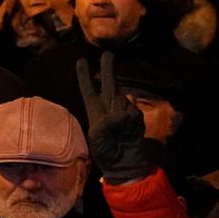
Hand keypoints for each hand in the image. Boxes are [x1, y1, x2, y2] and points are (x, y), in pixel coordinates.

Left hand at [77, 53, 152, 182]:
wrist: (125, 164)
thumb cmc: (105, 151)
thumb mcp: (98, 136)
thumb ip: (108, 120)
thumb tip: (122, 109)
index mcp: (94, 110)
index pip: (88, 89)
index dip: (84, 76)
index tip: (81, 60)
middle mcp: (108, 107)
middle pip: (108, 83)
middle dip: (107, 68)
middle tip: (108, 53)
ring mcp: (124, 111)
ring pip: (121, 101)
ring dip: (120, 115)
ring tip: (119, 132)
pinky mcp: (136, 117)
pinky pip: (132, 113)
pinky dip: (131, 122)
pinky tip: (130, 132)